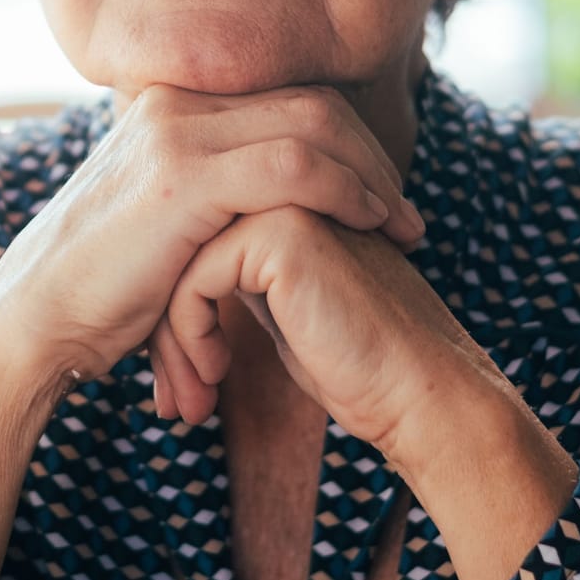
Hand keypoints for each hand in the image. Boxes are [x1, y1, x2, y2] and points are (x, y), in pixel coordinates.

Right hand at [0, 85, 425, 379]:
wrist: (35, 321)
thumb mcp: (168, 229)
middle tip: (407, 213)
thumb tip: (273, 216)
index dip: (348, 145)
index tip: (383, 197)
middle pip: (311, 103)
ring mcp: (177, 133)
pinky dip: (347, 191)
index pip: (287, 101)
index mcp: (172, 109)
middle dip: (372, 156)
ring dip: (372, 176)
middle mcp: (175, 104)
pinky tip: (370, 224)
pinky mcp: (184, 176)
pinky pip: (294, 166)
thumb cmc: (101, 295)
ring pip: (313, 125)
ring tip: (402, 227)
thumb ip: (218, 203)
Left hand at [147, 206, 491, 454]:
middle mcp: (285, 181)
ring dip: (172, 338)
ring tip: (190, 398)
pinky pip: (196, 277)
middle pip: (177, 243)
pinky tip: (215, 375)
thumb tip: (171, 281)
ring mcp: (287, 197)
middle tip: (172, 397)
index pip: (189, 235)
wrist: (414, 390)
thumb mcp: (278, 304)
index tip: (180, 377)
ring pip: (179, 260)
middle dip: (165, 325)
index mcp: (281, 193)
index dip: (174, 309)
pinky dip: (190, 335)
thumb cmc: (349, 363)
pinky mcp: (284, 229)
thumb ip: (238, 270)